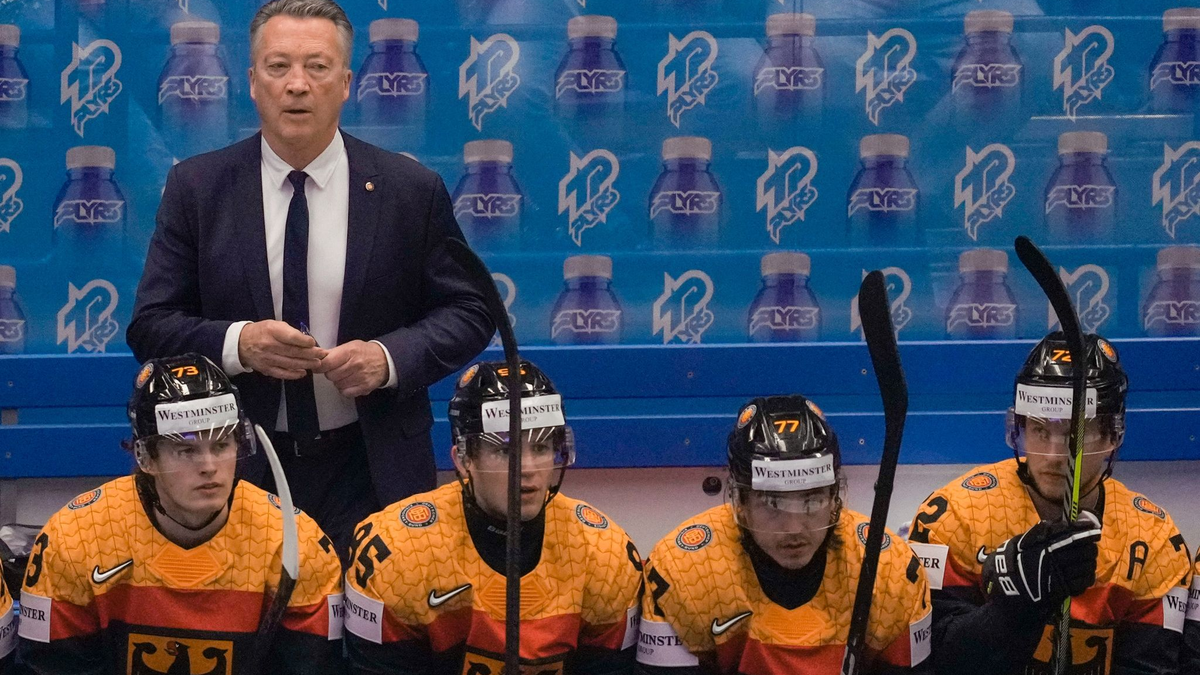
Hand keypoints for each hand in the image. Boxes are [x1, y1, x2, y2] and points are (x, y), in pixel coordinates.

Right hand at [238, 320, 325, 379]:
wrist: (241, 343)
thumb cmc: (263, 331)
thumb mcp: (275, 325)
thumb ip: (290, 332)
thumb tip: (307, 341)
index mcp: (272, 331)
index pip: (291, 337)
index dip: (304, 341)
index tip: (314, 343)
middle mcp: (269, 345)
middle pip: (293, 352)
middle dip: (311, 354)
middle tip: (323, 355)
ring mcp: (267, 358)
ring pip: (290, 363)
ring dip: (306, 364)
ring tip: (317, 364)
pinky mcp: (266, 369)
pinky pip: (282, 373)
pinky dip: (294, 374)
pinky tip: (303, 373)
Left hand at [313, 340, 388, 397]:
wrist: (385, 360)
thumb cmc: (364, 352)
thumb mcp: (350, 346)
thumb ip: (333, 352)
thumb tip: (316, 355)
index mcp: (349, 352)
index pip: (327, 363)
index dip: (319, 366)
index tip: (318, 367)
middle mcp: (355, 364)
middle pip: (330, 375)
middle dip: (331, 373)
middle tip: (337, 369)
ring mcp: (360, 377)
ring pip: (337, 385)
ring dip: (338, 381)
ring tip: (346, 375)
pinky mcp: (365, 387)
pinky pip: (345, 393)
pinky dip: (345, 389)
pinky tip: (350, 383)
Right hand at [982, 511, 1100, 608]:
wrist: (1009, 585)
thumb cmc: (1017, 560)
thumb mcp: (1026, 541)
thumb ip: (1044, 532)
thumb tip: (1061, 522)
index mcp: (1045, 546)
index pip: (1071, 536)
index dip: (1085, 532)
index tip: (1093, 530)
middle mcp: (1054, 559)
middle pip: (1083, 551)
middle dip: (1090, 548)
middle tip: (1090, 546)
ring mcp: (1059, 575)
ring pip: (1086, 567)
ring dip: (1090, 563)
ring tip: (1088, 561)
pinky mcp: (1061, 590)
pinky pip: (1082, 583)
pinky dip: (1087, 577)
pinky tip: (1085, 574)